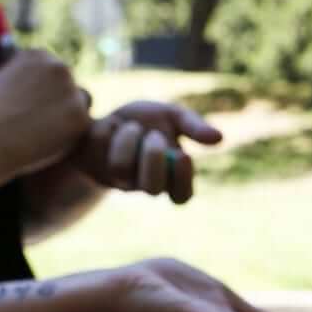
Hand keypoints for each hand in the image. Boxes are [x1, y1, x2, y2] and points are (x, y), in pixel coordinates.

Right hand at [0, 46, 90, 178]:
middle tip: (36, 125)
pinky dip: (69, 138)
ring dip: (68, 119)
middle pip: (70, 88)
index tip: (26, 108)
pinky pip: (82, 129)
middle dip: (59, 105)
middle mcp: (59, 66)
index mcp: (37, 55)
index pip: (54, 74)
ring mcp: (72, 90)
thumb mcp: (1, 83)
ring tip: (38, 134)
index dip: (43, 95)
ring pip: (80, 107)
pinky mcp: (80, 116)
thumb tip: (42, 91)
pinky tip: (45, 143)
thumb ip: (27, 81)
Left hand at [67, 100, 222, 202]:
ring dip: (129, 139)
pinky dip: (110, 128)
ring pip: (121, 168)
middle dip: (154, 157)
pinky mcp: (92, 165)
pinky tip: (112, 126)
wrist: (109, 115)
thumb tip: (219, 138)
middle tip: (155, 136)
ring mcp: (117, 178)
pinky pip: (100, 148)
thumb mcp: (173, 115)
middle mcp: (144, 184)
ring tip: (131, 127)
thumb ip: (194, 126)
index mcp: (170, 177)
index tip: (183, 155)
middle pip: (151, 188)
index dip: (182, 180)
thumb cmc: (149, 121)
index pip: (181, 196)